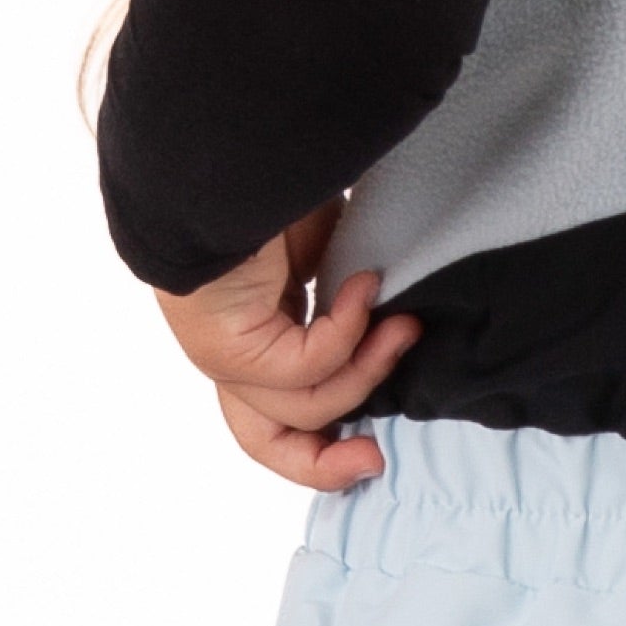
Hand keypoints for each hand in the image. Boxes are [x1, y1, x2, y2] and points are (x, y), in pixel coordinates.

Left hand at [158, 202, 418, 489]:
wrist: (228, 160)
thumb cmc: (272, 187)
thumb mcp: (327, 252)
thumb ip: (350, 300)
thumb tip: (397, 326)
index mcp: (249, 332)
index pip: (274, 413)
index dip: (325, 442)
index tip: (376, 445)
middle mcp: (227, 353)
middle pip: (264, 442)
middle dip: (325, 465)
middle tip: (377, 458)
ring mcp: (222, 355)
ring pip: (302, 411)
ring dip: (368, 372)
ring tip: (402, 324)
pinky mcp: (229, 348)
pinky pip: (307, 370)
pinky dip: (348, 334)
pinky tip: (362, 286)